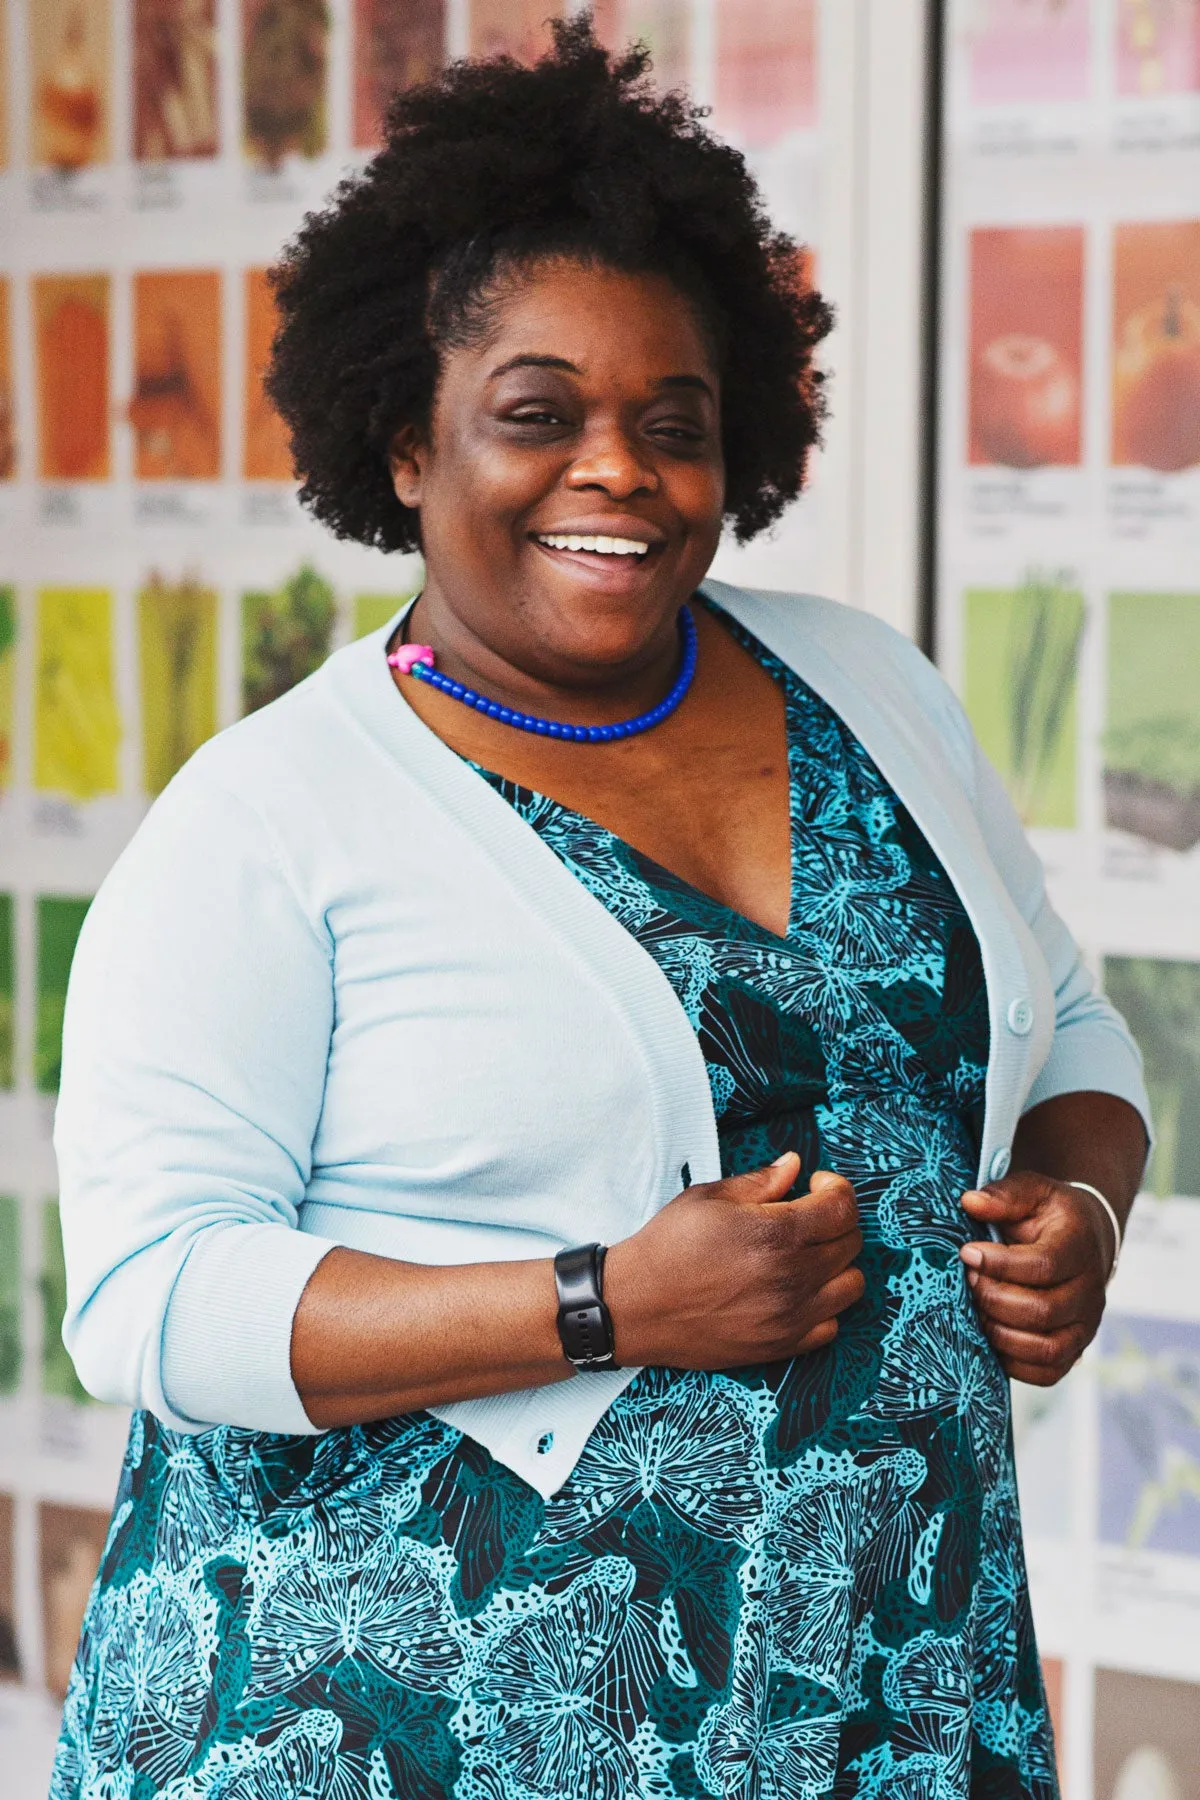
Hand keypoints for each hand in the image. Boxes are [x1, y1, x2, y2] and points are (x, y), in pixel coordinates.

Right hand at [605, 1153, 864, 1369]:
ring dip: (838, 1264)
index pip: (842, 1207)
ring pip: (851, 1286)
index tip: (819, 1185)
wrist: (635, 1306)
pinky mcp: (780, 1346)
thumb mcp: (708, 1198)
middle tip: (811, 1215)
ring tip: (809, 1254)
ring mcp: (789, 1316)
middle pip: (851, 1244)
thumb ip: (760, 1181)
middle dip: (837, 1221)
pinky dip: (824, 1305)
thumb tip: (793, 1165)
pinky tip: (799, 1290)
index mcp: (775, 1233)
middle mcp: (791, 1277)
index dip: (837, 1188)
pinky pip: (831, 1325)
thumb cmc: (668, 1247)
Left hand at [959, 1172, 1115, 1385]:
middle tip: (968, 1281)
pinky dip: (1014, 1362)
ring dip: (1000, 1332)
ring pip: (1046, 1348)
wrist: (1084, 1241)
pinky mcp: (1075, 1350)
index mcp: (1080, 1246)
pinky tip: (990, 1335)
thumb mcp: (1032, 1191)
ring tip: (977, 1309)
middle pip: (1042, 1310)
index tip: (967, 1252)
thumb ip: (1003, 1195)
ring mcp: (1086, 1325)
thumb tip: (969, 1202)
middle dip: (993, 1298)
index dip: (999, 1264)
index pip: (1044, 1265)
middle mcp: (1091, 1291)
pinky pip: (1047, 1372)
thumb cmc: (1048, 1216)